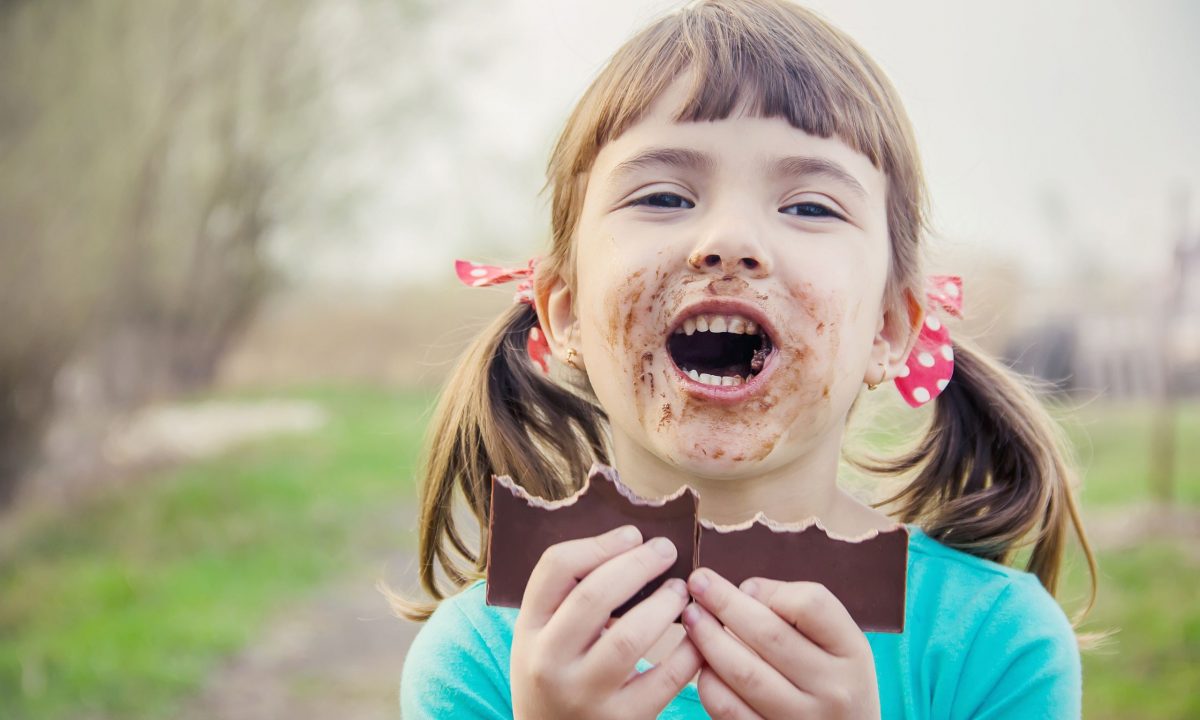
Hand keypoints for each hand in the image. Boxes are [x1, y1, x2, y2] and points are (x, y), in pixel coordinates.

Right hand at [510, 525, 702, 719]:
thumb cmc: (557, 677)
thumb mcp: (543, 638)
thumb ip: (569, 598)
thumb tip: (630, 545)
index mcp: (528, 631)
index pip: (555, 569)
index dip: (599, 544)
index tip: (632, 535)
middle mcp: (549, 662)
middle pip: (593, 596)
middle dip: (637, 564)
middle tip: (666, 550)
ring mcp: (584, 695)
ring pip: (630, 637)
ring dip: (664, 605)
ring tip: (680, 591)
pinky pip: (665, 679)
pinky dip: (688, 651)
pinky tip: (697, 636)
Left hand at [682, 569, 879, 718]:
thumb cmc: (834, 679)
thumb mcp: (837, 642)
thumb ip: (798, 611)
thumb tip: (744, 592)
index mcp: (851, 652)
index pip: (812, 605)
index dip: (772, 590)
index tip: (744, 585)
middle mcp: (833, 688)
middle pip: (770, 635)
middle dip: (725, 604)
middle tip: (697, 583)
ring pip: (744, 673)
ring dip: (709, 641)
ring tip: (692, 619)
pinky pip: (729, 709)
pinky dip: (709, 683)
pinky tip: (702, 665)